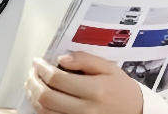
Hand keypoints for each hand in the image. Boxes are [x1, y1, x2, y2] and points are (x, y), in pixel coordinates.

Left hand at [25, 51, 142, 113]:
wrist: (136, 111)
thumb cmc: (121, 88)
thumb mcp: (108, 67)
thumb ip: (84, 59)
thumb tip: (61, 59)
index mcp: (95, 89)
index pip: (58, 79)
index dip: (42, 69)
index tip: (37, 61)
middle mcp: (87, 109)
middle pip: (48, 97)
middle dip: (34, 82)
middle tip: (32, 71)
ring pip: (46, 112)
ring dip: (33, 96)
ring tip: (32, 83)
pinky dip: (41, 109)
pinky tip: (40, 98)